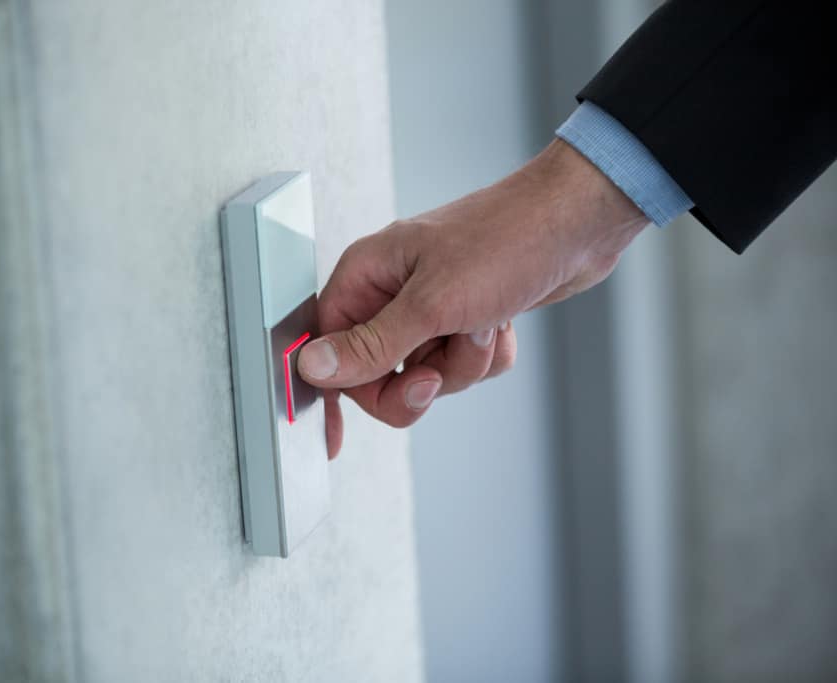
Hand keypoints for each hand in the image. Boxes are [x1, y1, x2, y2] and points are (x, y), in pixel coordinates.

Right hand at [299, 139, 646, 457]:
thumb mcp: (432, 304)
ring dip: (462, 363)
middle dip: (421, 379)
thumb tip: (313, 368)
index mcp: (367, 275)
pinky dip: (486, 357)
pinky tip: (502, 323)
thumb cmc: (506, 239)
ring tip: (485, 324)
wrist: (578, 222)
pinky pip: (462, 367)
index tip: (346, 431)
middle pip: (377, 374)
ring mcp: (430, 307)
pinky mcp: (464, 319)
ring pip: (426, 375)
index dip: (343, 387)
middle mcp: (391, 292)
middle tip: (441, 368)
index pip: (330, 348)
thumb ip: (371, 345)